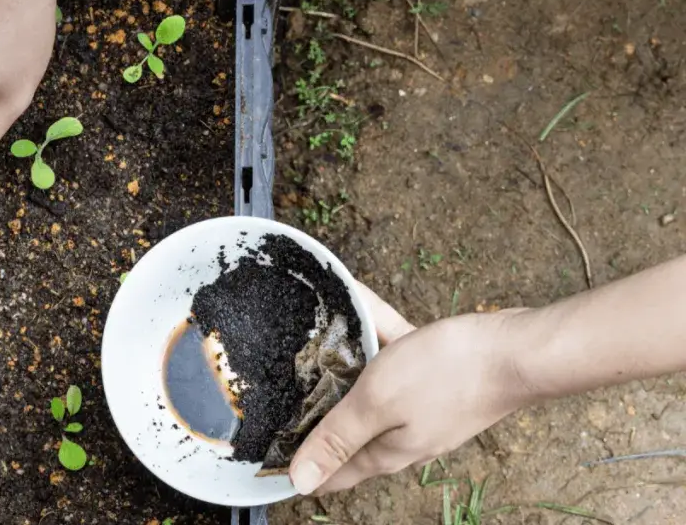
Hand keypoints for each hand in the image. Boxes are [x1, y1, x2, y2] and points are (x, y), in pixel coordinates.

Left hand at [290, 287, 530, 494]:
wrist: (517, 349)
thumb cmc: (448, 374)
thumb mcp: (378, 403)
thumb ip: (338, 438)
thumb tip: (301, 483)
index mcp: (385, 451)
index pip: (333, 474)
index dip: (299, 468)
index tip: (267, 456)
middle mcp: (402, 435)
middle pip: (348, 427)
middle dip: (317, 410)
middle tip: (284, 388)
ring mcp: (422, 407)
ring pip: (371, 385)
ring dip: (346, 362)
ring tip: (318, 336)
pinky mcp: (436, 379)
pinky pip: (394, 354)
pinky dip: (378, 333)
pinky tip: (362, 303)